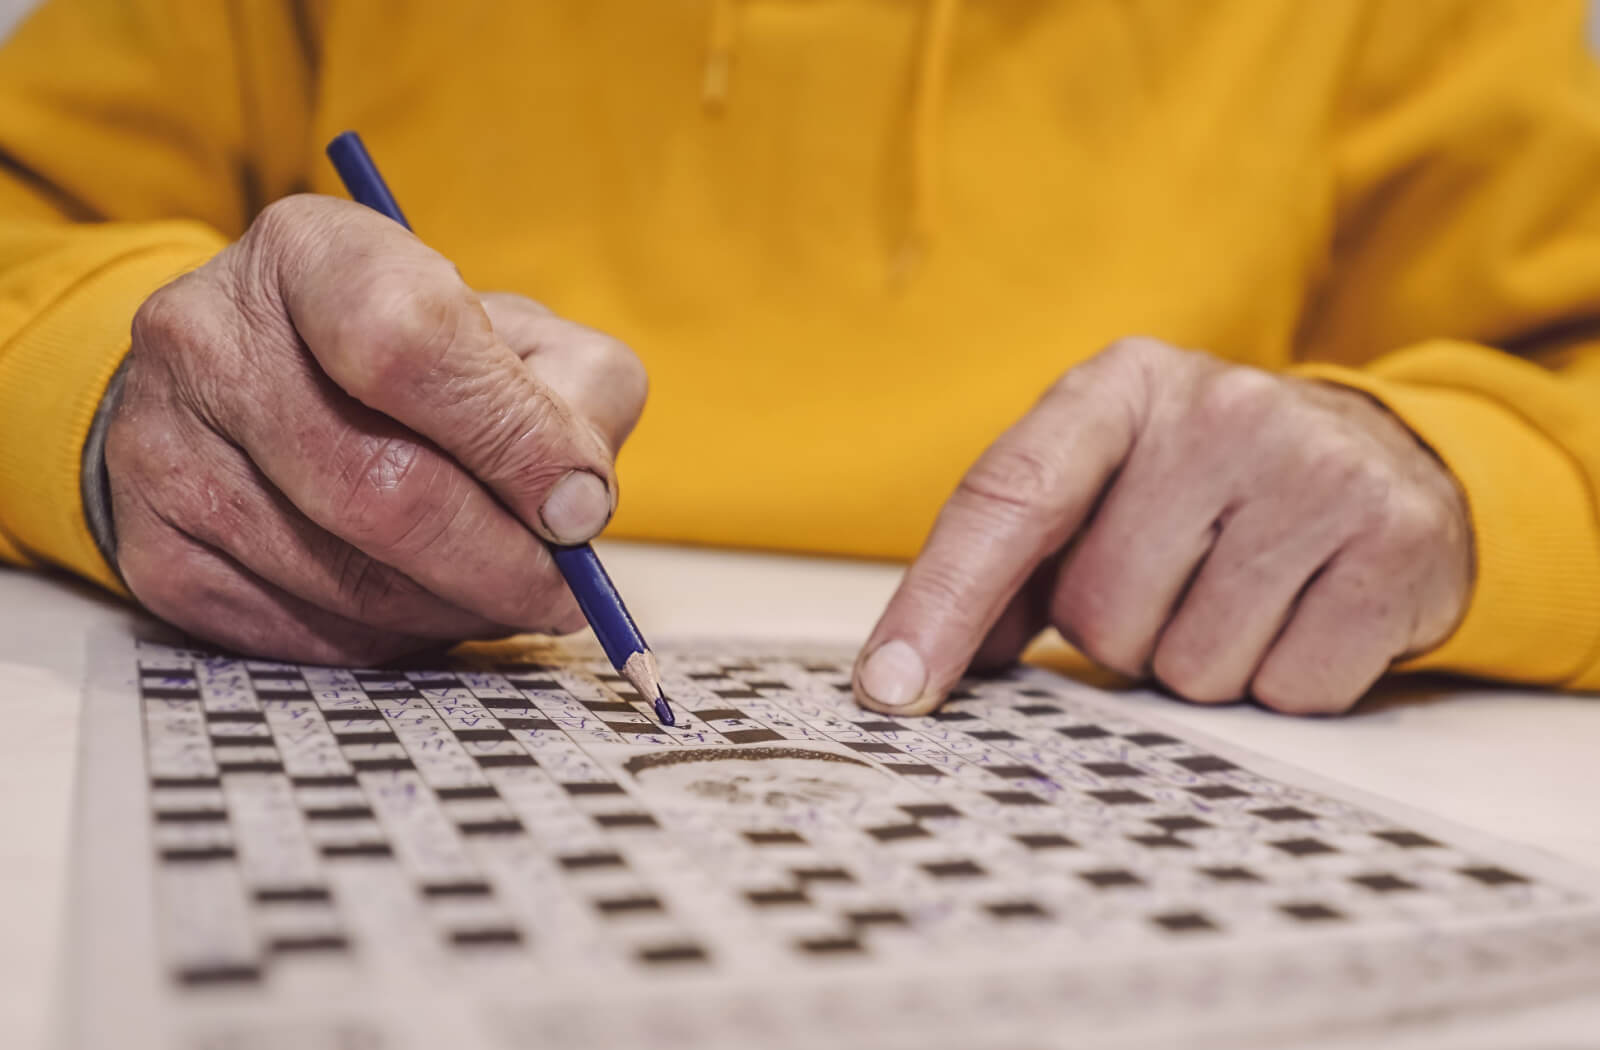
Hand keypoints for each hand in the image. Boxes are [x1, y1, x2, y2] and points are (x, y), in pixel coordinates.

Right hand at [106, 195, 646, 663]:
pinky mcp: (154, 551)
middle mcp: (208, 338)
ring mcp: (162, 448)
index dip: (510, 439)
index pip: (407, 344)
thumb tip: (575, 506)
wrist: (259, 390)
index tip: (577, 505)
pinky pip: (303, 634)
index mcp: (310, 252)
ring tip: (495, 588)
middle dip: (499, 560)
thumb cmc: (424, 364)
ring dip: (452, 606)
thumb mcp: (518, 337)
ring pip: (347, 579)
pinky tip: (419, 601)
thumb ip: (576, 398)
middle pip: (379, 486)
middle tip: (559, 589)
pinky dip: (389, 638)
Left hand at [853, 338, 1472, 715]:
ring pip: (1191, 669)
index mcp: (1118, 388)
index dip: (943, 602)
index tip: (892, 689)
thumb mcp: (1100, 485)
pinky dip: (1285, 680)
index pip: (1008, 499)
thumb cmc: (1199, 487)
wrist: (1376, 458)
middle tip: (1179, 579)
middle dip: (1123, 632)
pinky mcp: (1395, 540)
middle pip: (1100, 617)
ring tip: (1243, 591)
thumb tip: (906, 671)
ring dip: (1202, 663)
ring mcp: (1316, 469)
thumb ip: (1004, 564)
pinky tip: (1306, 610)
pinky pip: (1288, 691)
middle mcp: (1218, 410)